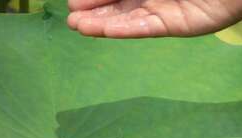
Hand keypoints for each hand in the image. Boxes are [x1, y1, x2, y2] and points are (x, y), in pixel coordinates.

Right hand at [67, 0, 241, 37]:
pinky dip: (122, 29)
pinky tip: (102, 30)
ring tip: (77, 26)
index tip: (74, 1)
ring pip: (124, 18)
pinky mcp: (171, 25)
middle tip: (70, 16)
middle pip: (115, 4)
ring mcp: (159, 10)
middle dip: (92, 9)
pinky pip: (142, 28)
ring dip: (101, 22)